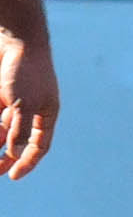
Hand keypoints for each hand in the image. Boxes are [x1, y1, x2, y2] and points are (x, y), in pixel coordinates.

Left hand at [0, 32, 57, 179]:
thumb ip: (18, 130)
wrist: (14, 40)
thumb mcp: (22, 105)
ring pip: (2, 130)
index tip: (13, 176)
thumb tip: (13, 154)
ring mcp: (14, 102)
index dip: (27, 162)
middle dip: (6, 157)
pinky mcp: (0, 94)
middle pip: (18, 141)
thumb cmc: (25, 71)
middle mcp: (31, 111)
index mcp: (46, 114)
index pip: (39, 145)